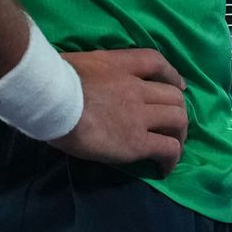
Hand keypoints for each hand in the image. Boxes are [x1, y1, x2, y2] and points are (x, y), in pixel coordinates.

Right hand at [47, 48, 188, 175]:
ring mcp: (139, 115)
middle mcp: (136, 88)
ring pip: (178, 120)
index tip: (178, 84)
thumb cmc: (53, 82)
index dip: (172, 74)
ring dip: (180, 134)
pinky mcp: (137, 142)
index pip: (155, 62)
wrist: (51, 100)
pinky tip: (164, 168)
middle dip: (178, 109)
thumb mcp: (80, 64)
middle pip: (174, 96)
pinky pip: (167, 149)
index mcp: (120, 65)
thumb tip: (91, 86)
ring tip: (174, 147)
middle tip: (173, 124)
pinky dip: (172, 158)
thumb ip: (95, 74)